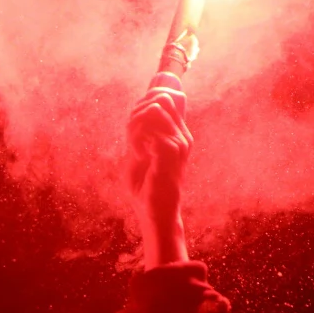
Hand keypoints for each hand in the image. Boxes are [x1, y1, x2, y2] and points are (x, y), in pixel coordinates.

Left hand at [127, 80, 191, 266]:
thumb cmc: (146, 187)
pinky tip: (137, 156)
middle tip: (131, 136)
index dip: (142, 105)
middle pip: (159, 100)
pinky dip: (135, 140)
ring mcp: (179, 142)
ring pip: (152, 111)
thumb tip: (135, 112)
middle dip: (137, 113)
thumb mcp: (140, 154)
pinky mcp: (171, 151)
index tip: (132, 127)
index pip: (165, 99)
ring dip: (135, 128)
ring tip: (134, 148)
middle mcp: (182, 136)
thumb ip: (140, 133)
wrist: (155, 212)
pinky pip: (148, 130)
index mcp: (178, 135)